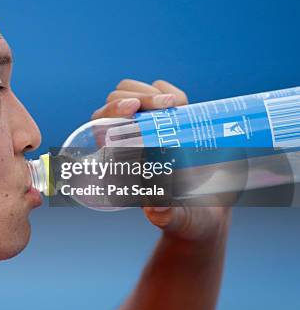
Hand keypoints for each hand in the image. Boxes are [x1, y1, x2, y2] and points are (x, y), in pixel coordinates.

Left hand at [91, 79, 229, 241]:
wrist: (209, 212)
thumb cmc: (186, 218)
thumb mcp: (176, 218)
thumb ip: (165, 215)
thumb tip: (155, 208)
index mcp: (116, 158)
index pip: (101, 122)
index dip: (112, 110)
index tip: (133, 108)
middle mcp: (125, 137)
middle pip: (117, 99)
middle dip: (139, 96)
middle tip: (167, 107)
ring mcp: (146, 124)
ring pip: (136, 90)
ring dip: (154, 93)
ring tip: (176, 108)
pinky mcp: (168, 118)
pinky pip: (161, 91)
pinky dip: (170, 92)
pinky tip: (183, 107)